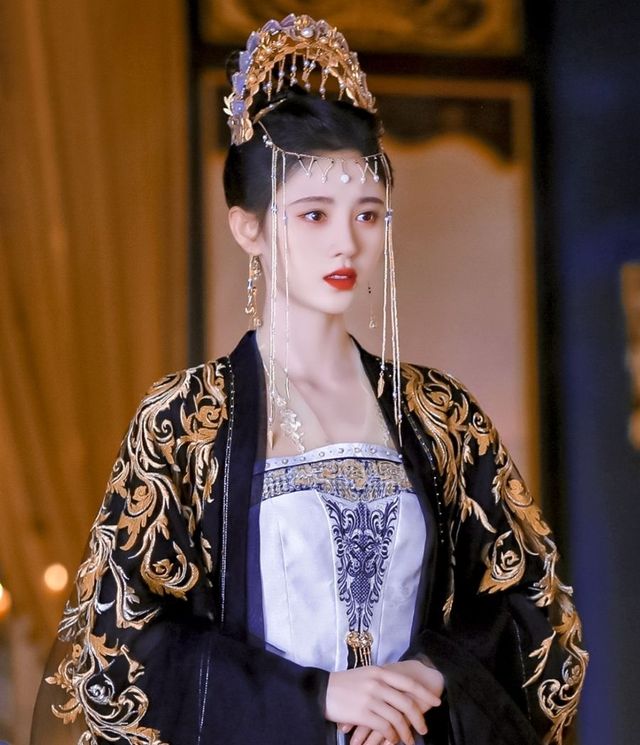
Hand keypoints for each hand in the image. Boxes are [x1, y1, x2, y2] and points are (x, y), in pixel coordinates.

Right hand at [325, 663, 440, 744]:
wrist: (321, 691)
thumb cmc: (344, 684)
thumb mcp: (365, 675)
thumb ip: (382, 681)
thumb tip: (402, 692)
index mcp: (379, 672)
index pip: (408, 683)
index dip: (424, 693)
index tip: (436, 702)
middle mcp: (377, 683)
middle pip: (406, 702)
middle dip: (419, 718)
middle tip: (424, 729)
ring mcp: (370, 698)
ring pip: (397, 717)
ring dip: (406, 732)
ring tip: (408, 740)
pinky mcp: (363, 713)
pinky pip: (385, 727)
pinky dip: (392, 736)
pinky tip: (393, 740)